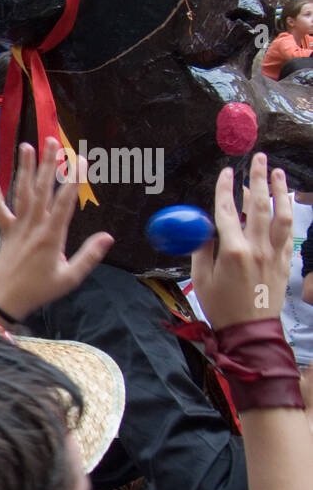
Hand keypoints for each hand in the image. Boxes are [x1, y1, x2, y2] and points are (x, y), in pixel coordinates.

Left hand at [0, 138, 113, 322]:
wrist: (4, 300)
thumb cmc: (39, 290)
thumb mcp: (69, 278)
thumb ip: (89, 256)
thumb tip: (108, 237)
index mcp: (52, 236)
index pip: (65, 202)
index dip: (73, 179)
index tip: (80, 159)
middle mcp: (33, 226)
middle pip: (42, 189)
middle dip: (48, 164)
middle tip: (52, 141)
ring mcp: (17, 227)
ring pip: (21, 193)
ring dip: (24, 169)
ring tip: (26, 146)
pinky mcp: (4, 232)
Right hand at [190, 155, 292, 328]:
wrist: (250, 330)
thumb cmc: (221, 306)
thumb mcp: (201, 279)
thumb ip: (202, 250)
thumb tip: (205, 229)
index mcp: (232, 251)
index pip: (226, 212)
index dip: (224, 190)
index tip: (226, 173)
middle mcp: (256, 248)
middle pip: (257, 206)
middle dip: (257, 179)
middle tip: (258, 159)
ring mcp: (274, 253)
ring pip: (280, 214)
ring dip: (279, 191)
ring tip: (277, 173)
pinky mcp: (285, 260)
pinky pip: (288, 231)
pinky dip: (286, 213)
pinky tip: (285, 202)